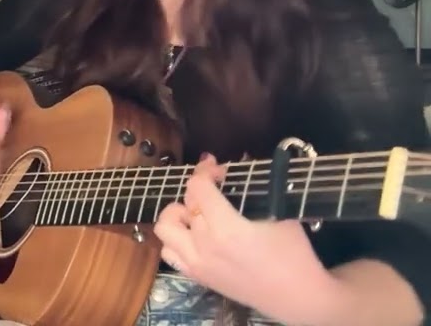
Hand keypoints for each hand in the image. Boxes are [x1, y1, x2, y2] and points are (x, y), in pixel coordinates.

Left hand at [154, 154, 334, 322]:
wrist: (298, 298)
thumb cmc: (295, 255)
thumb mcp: (281, 215)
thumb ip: (256, 192)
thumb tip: (240, 164)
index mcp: (226, 229)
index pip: (198, 188)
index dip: (205, 171)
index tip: (218, 169)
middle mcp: (204, 246)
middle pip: (183, 203)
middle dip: (197, 188)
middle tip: (213, 186)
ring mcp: (197, 263)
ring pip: (165, 228)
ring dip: (177, 215)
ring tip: (196, 213)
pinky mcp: (197, 277)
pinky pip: (170, 254)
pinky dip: (175, 240)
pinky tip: (194, 236)